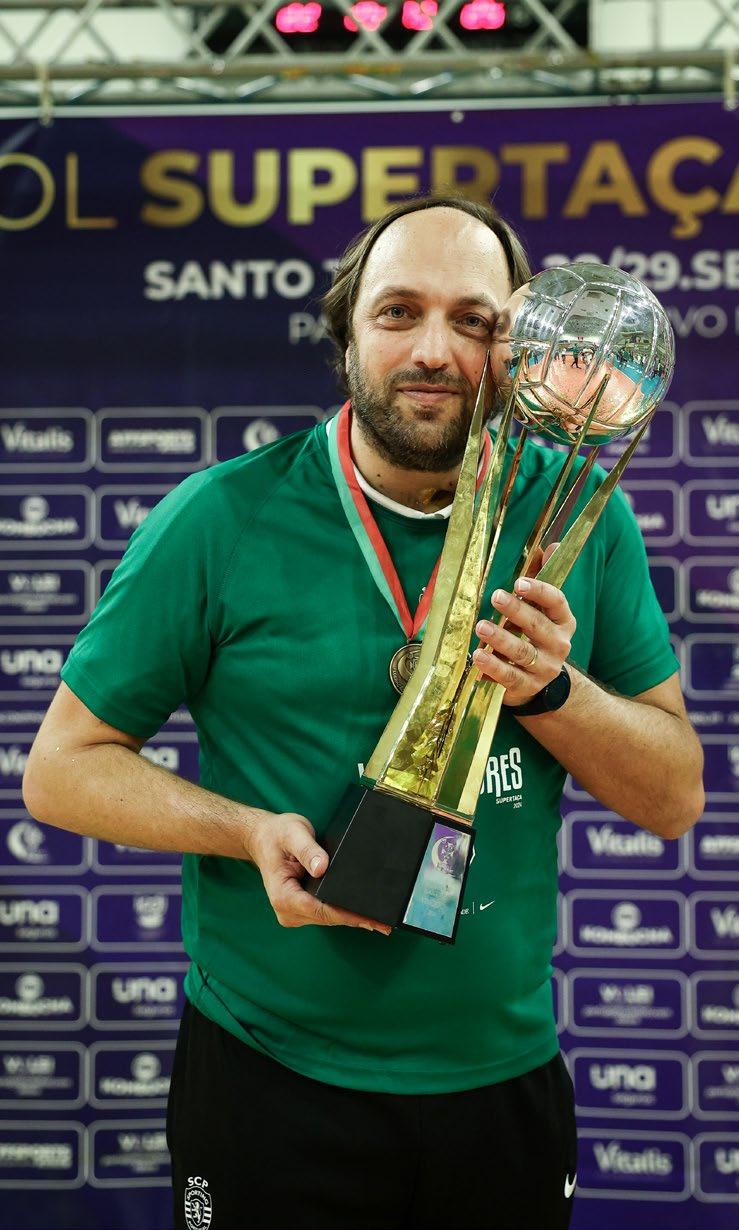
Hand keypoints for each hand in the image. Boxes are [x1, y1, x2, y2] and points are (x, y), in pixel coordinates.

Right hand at [243, 809, 391, 934]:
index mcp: (283, 895)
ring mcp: (294, 912)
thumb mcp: (292, 834)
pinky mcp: (302, 908)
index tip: (370, 919)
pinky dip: (343, 912)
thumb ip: (307, 850)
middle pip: (327, 918)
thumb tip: (322, 868)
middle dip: (355, 920)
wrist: (264, 838)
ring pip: (328, 918)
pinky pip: (325, 913)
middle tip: (385, 924)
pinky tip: (361, 911)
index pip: (321, 910)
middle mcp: (287, 910)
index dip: (347, 915)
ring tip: (379, 919)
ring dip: (351, 918)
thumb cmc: (277, 835)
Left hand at [472, 571, 575, 708]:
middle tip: (496, 597)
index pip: (557, 603)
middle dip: (516, 611)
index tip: (519, 583)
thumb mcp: (542, 609)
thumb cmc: (536, 634)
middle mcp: (558, 644)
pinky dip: (493, 668)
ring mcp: (544, 668)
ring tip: (481, 627)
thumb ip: (544, 577)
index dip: (540, 591)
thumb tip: (549, 545)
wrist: (541, 681)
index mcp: (563, 621)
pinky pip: (509, 677)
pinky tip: (478, 658)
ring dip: (501, 639)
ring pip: (522, 652)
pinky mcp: (526, 686)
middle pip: (537, 626)